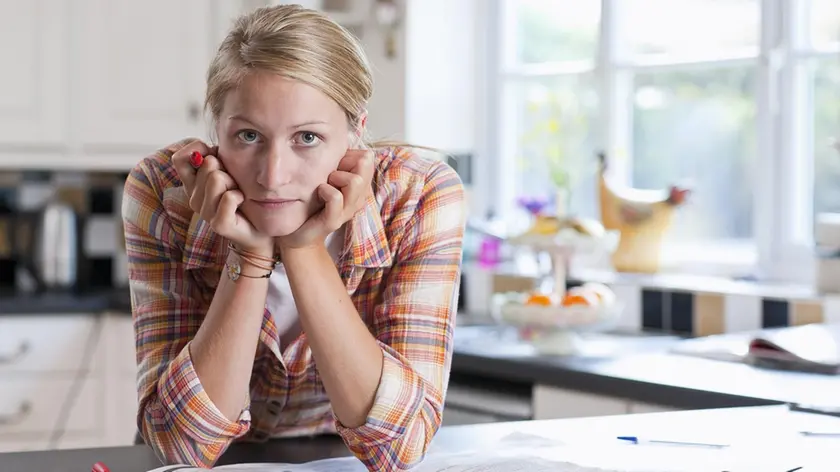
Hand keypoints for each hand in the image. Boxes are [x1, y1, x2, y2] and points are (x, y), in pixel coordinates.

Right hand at [172, 139, 272, 255]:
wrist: (261, 228)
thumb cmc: (245, 196)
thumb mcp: (229, 171)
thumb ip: (215, 158)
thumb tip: (209, 150)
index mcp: (193, 185)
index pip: (180, 158)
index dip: (197, 150)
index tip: (215, 156)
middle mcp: (194, 199)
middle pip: (207, 164)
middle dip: (227, 167)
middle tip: (234, 182)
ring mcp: (205, 213)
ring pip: (217, 178)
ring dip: (234, 182)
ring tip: (239, 193)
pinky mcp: (219, 224)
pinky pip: (228, 197)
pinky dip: (239, 196)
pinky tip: (242, 202)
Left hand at [276, 149, 374, 250]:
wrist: (296, 231)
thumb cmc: (310, 199)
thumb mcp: (325, 174)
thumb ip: (337, 159)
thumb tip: (342, 137)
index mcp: (358, 187)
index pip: (367, 159)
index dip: (350, 155)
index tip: (336, 163)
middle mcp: (357, 198)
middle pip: (365, 167)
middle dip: (345, 163)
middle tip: (330, 173)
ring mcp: (347, 211)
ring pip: (355, 182)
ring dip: (337, 176)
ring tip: (325, 182)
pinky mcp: (333, 222)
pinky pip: (336, 198)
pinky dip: (326, 190)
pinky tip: (319, 191)